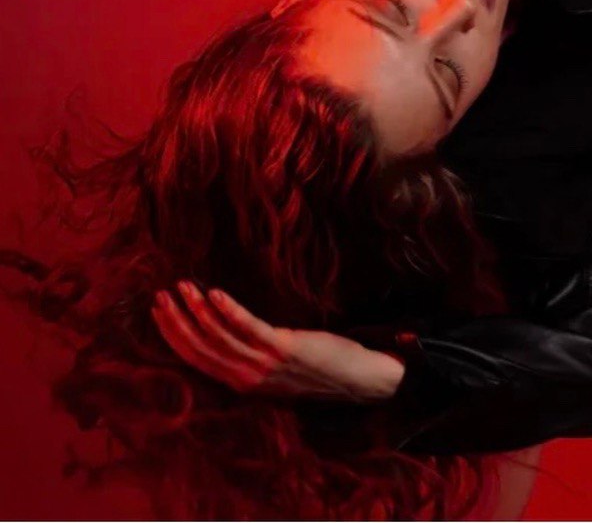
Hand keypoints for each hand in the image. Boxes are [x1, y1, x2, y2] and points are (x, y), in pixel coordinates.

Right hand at [151, 281, 404, 402]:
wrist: (355, 380)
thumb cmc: (317, 370)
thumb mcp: (276, 371)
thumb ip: (250, 358)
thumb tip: (229, 334)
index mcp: (241, 382)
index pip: (197, 359)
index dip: (174, 335)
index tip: (157, 312)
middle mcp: (247, 377)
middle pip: (201, 347)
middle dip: (177, 321)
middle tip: (160, 296)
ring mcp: (264, 364)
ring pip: (219, 336)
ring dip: (197, 310)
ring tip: (183, 287)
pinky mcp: (283, 347)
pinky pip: (249, 328)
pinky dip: (229, 311)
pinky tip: (215, 293)